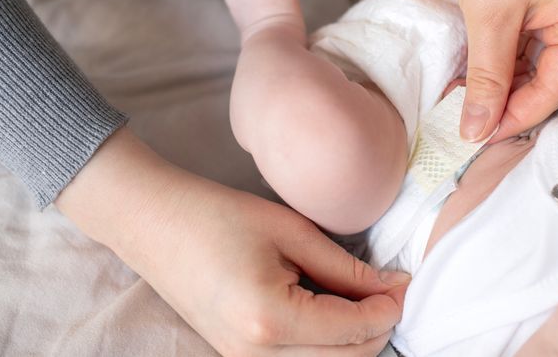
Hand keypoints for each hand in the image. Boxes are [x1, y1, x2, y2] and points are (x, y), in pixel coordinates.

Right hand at [57, 128, 408, 355]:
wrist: (153, 222)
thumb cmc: (217, 215)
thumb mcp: (290, 232)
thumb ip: (345, 268)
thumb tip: (393, 287)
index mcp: (269, 319)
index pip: (353, 331)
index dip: (388, 308)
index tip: (404, 282)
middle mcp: (255, 354)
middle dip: (377, 329)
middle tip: (390, 289)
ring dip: (353, 342)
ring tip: (363, 299)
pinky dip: (325, 345)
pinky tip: (331, 311)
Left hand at [448, 0, 557, 142]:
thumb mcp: (489, 19)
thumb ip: (487, 79)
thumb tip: (477, 131)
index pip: (557, 88)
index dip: (514, 117)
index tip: (475, 138)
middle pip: (550, 74)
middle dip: (506, 98)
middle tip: (465, 121)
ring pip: (537, 57)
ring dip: (501, 76)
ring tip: (462, 97)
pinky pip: (532, 35)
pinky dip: (503, 52)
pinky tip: (473, 68)